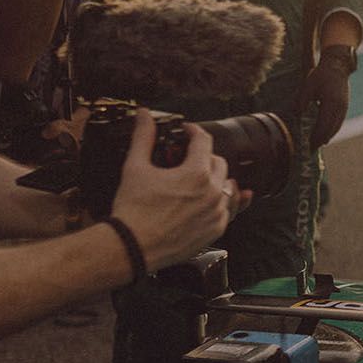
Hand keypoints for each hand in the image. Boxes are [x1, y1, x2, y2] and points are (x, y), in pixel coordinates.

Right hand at [110, 109, 234, 271]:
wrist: (132, 247)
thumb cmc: (133, 210)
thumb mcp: (135, 168)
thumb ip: (143, 138)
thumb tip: (144, 115)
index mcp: (196, 173)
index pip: (204, 141)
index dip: (193, 132)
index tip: (187, 131)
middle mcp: (213, 192)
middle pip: (218, 163)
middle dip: (203, 156)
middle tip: (188, 157)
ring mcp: (217, 212)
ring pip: (227, 186)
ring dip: (215, 179)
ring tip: (200, 178)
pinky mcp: (216, 230)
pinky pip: (229, 210)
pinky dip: (222, 202)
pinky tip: (218, 199)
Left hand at [294, 51, 352, 147]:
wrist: (337, 66)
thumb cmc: (320, 75)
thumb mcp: (307, 86)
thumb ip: (302, 101)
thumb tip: (298, 115)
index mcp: (331, 103)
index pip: (323, 125)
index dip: (316, 137)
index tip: (309, 145)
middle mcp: (340, 107)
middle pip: (331, 129)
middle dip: (321, 139)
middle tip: (311, 148)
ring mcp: (344, 107)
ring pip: (336, 126)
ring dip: (327, 136)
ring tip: (318, 143)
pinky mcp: (344, 106)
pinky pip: (339, 122)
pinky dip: (332, 129)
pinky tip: (326, 134)